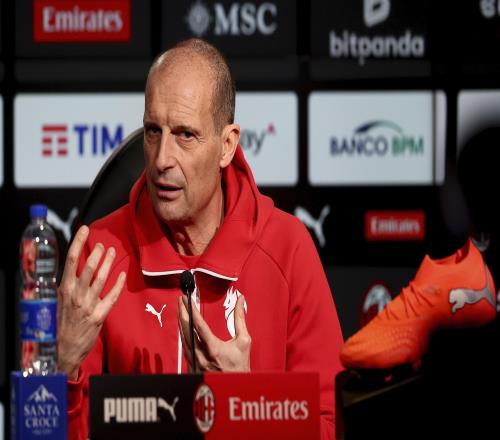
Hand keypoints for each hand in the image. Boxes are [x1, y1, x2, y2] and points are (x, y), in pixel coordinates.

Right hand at [57, 226, 125, 379]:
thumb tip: (76, 267)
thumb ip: (69, 285)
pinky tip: (123, 274)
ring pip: (100, 279)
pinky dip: (118, 284)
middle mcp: (75, 295)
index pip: (71, 260)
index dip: (78, 242)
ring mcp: (87, 305)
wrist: (63, 350)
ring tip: (112, 251)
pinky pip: (111, 296)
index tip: (84, 229)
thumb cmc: (62, 324)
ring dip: (108, 263)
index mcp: (64, 289)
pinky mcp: (99, 315)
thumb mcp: (59, 301)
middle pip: (87, 267)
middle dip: (96, 252)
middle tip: (102, 243)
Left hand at [178, 294, 250, 371]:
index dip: (191, 310)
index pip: (199, 325)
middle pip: (186, 330)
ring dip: (181, 323)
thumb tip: (240, 300)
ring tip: (181, 311)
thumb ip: (239, 318)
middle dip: (182, 313)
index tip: (186, 299)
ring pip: (183, 339)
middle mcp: (202, 356)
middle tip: (181, 301)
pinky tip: (183, 328)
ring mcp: (195, 362)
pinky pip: (185, 347)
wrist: (235, 385)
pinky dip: (183, 335)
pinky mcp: (193, 366)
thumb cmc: (240, 365)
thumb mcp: (243, 340)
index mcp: (214, 349)